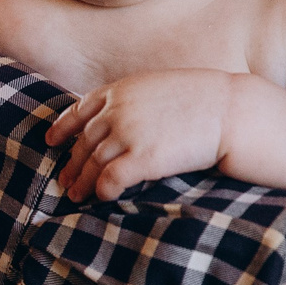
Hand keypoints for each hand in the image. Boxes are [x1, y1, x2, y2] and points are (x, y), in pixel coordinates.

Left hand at [46, 69, 234, 200]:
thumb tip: (123, 117)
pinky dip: (102, 189)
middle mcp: (118, 110)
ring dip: (81, 181)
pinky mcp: (142, 158)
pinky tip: (102, 197)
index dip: (63, 128)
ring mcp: (128, 134)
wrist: (233, 110)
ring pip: (92, 163)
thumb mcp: (161, 87)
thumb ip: (136, 100)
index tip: (52, 141)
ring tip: (76, 195)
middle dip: (72, 162)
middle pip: (84, 141)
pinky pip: (111, 179)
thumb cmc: (206, 99)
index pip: (80, 110)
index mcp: (121, 90)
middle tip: (64, 180)